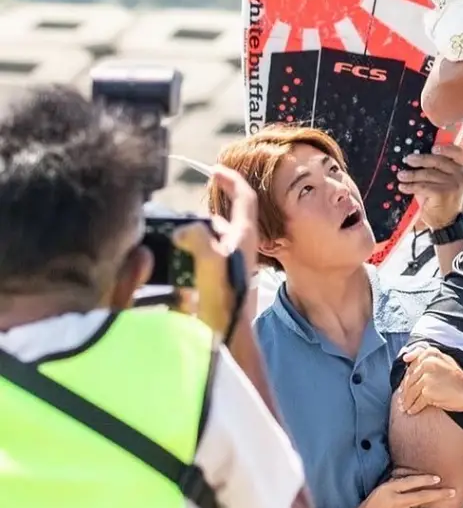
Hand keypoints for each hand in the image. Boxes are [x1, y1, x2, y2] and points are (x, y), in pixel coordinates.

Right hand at [173, 166, 257, 336]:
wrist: (229, 338)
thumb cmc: (224, 302)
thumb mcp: (209, 266)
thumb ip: (197, 240)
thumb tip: (184, 227)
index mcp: (244, 235)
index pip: (244, 197)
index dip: (231, 179)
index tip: (216, 169)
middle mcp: (243, 246)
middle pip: (226, 217)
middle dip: (205, 211)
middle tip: (181, 212)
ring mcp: (234, 262)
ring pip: (216, 237)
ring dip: (198, 232)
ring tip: (174, 236)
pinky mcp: (224, 278)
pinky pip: (209, 255)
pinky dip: (194, 251)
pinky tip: (177, 261)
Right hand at [353, 474, 457, 507]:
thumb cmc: (370, 507)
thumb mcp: (381, 491)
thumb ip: (397, 486)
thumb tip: (418, 483)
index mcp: (388, 490)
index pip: (410, 482)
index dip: (424, 479)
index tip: (438, 478)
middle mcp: (395, 504)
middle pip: (420, 498)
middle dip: (438, 495)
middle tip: (453, 492)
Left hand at [396, 143, 462, 227]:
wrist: (444, 223)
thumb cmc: (442, 200)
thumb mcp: (444, 182)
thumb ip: (438, 169)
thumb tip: (418, 157)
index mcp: (461, 169)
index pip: (457, 153)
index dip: (445, 148)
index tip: (432, 147)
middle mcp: (460, 175)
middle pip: (438, 161)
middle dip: (420, 160)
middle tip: (408, 160)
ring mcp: (453, 184)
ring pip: (427, 174)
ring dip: (411, 175)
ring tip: (401, 176)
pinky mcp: (444, 193)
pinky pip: (423, 186)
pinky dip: (410, 186)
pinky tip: (403, 187)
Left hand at [397, 345, 462, 417]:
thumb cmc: (458, 378)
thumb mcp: (443, 360)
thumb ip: (425, 357)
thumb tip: (405, 358)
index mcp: (430, 353)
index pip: (411, 365)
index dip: (406, 377)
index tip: (402, 386)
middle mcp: (427, 363)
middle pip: (410, 379)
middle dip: (404, 391)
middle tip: (401, 400)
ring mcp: (427, 377)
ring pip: (411, 391)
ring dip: (406, 401)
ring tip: (404, 407)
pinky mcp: (428, 392)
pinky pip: (417, 401)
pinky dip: (413, 407)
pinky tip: (411, 411)